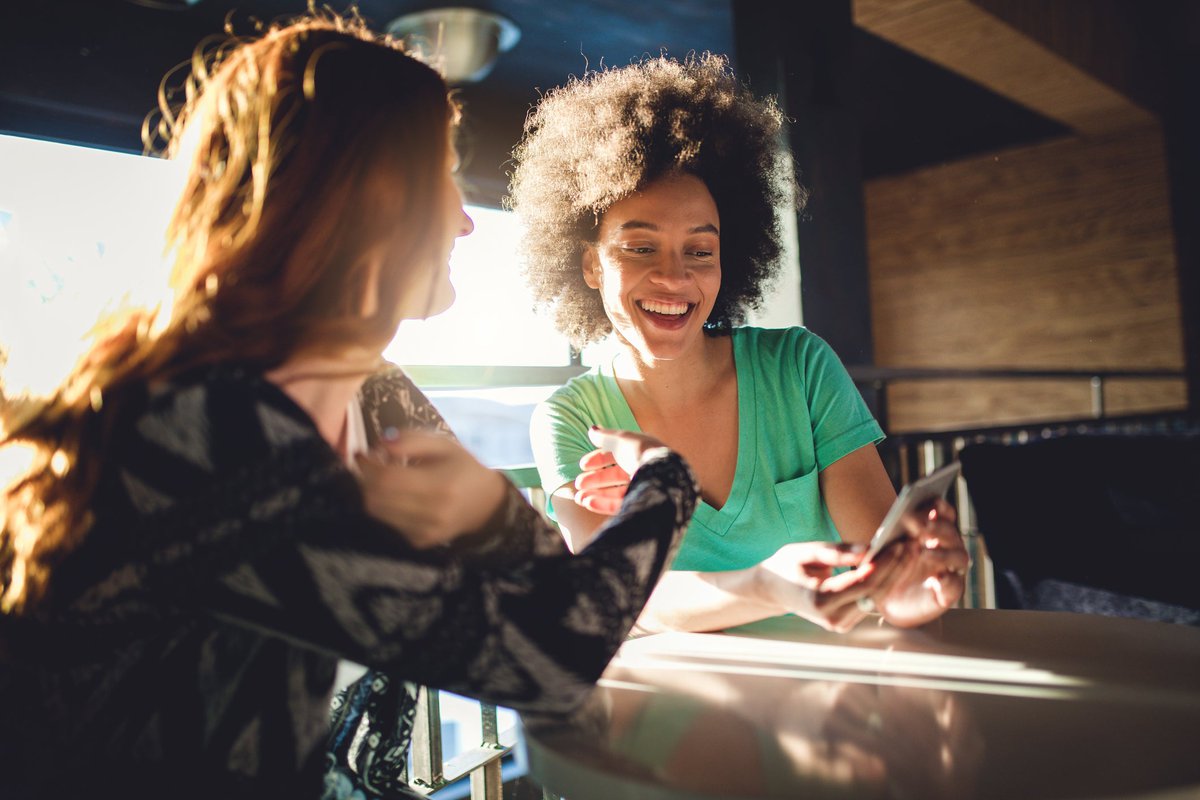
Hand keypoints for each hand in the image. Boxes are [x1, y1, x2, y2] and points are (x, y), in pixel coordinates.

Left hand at [355, 431, 506, 548]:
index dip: (367, 466)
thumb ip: (411, 440)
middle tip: (369, 465)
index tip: (361, 453)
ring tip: (384, 478)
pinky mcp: (420, 542)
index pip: (387, 479)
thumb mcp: (443, 445)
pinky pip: (388, 523)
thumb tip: (380, 444)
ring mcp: (425, 532)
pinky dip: (386, 507)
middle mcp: (431, 513)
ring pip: (377, 513)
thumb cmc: (463, 468)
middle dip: (365, 479)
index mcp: (440, 485)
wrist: (487, 505)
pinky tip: (399, 496)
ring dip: (371, 493)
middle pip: (376, 498)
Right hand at [573, 426, 670, 515]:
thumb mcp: (620, 440)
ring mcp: (642, 488)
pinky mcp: (642, 504)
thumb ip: (605, 436)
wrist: (660, 476)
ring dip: (595, 494)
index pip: (615, 456)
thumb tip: (591, 429)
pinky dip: (603, 504)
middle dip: (594, 479)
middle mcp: (642, 470)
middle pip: (613, 476)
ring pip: (615, 492)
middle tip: (578, 483)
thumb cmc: (641, 453)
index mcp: (639, 452)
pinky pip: (620, 505)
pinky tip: (588, 503)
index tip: (582, 464)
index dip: (597, 459)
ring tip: (579, 498)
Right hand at [754, 541, 900, 632]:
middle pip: (876, 592)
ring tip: (908, 551)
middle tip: (913, 544)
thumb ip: (837, 552)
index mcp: (820, 600)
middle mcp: (832, 618)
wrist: (772, 590)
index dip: (885, 564)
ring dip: (895, 575)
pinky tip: (895, 564)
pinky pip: (871, 601)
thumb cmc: (786, 566)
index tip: (901, 543)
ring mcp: (840, 624)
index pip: (863, 582)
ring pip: (877, 598)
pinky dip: (884, 582)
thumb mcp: (806, 551)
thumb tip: (870, 549)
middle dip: (897, 568)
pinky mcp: (846, 622)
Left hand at [874, 499, 969, 626]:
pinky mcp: (947, 594)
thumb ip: (882, 541)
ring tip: (924, 553)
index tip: (931, 502)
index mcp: (932, 533)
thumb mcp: (880, 552)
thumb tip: (881, 534)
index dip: (940, 506)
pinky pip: (955, 586)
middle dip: (938, 527)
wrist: (886, 602)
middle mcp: (946, 549)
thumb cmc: (885, 570)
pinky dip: (948, 581)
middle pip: (951, 532)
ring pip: (959, 556)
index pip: (944, 513)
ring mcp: (950, 571)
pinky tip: (936, 578)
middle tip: (921, 527)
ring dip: (943, 553)